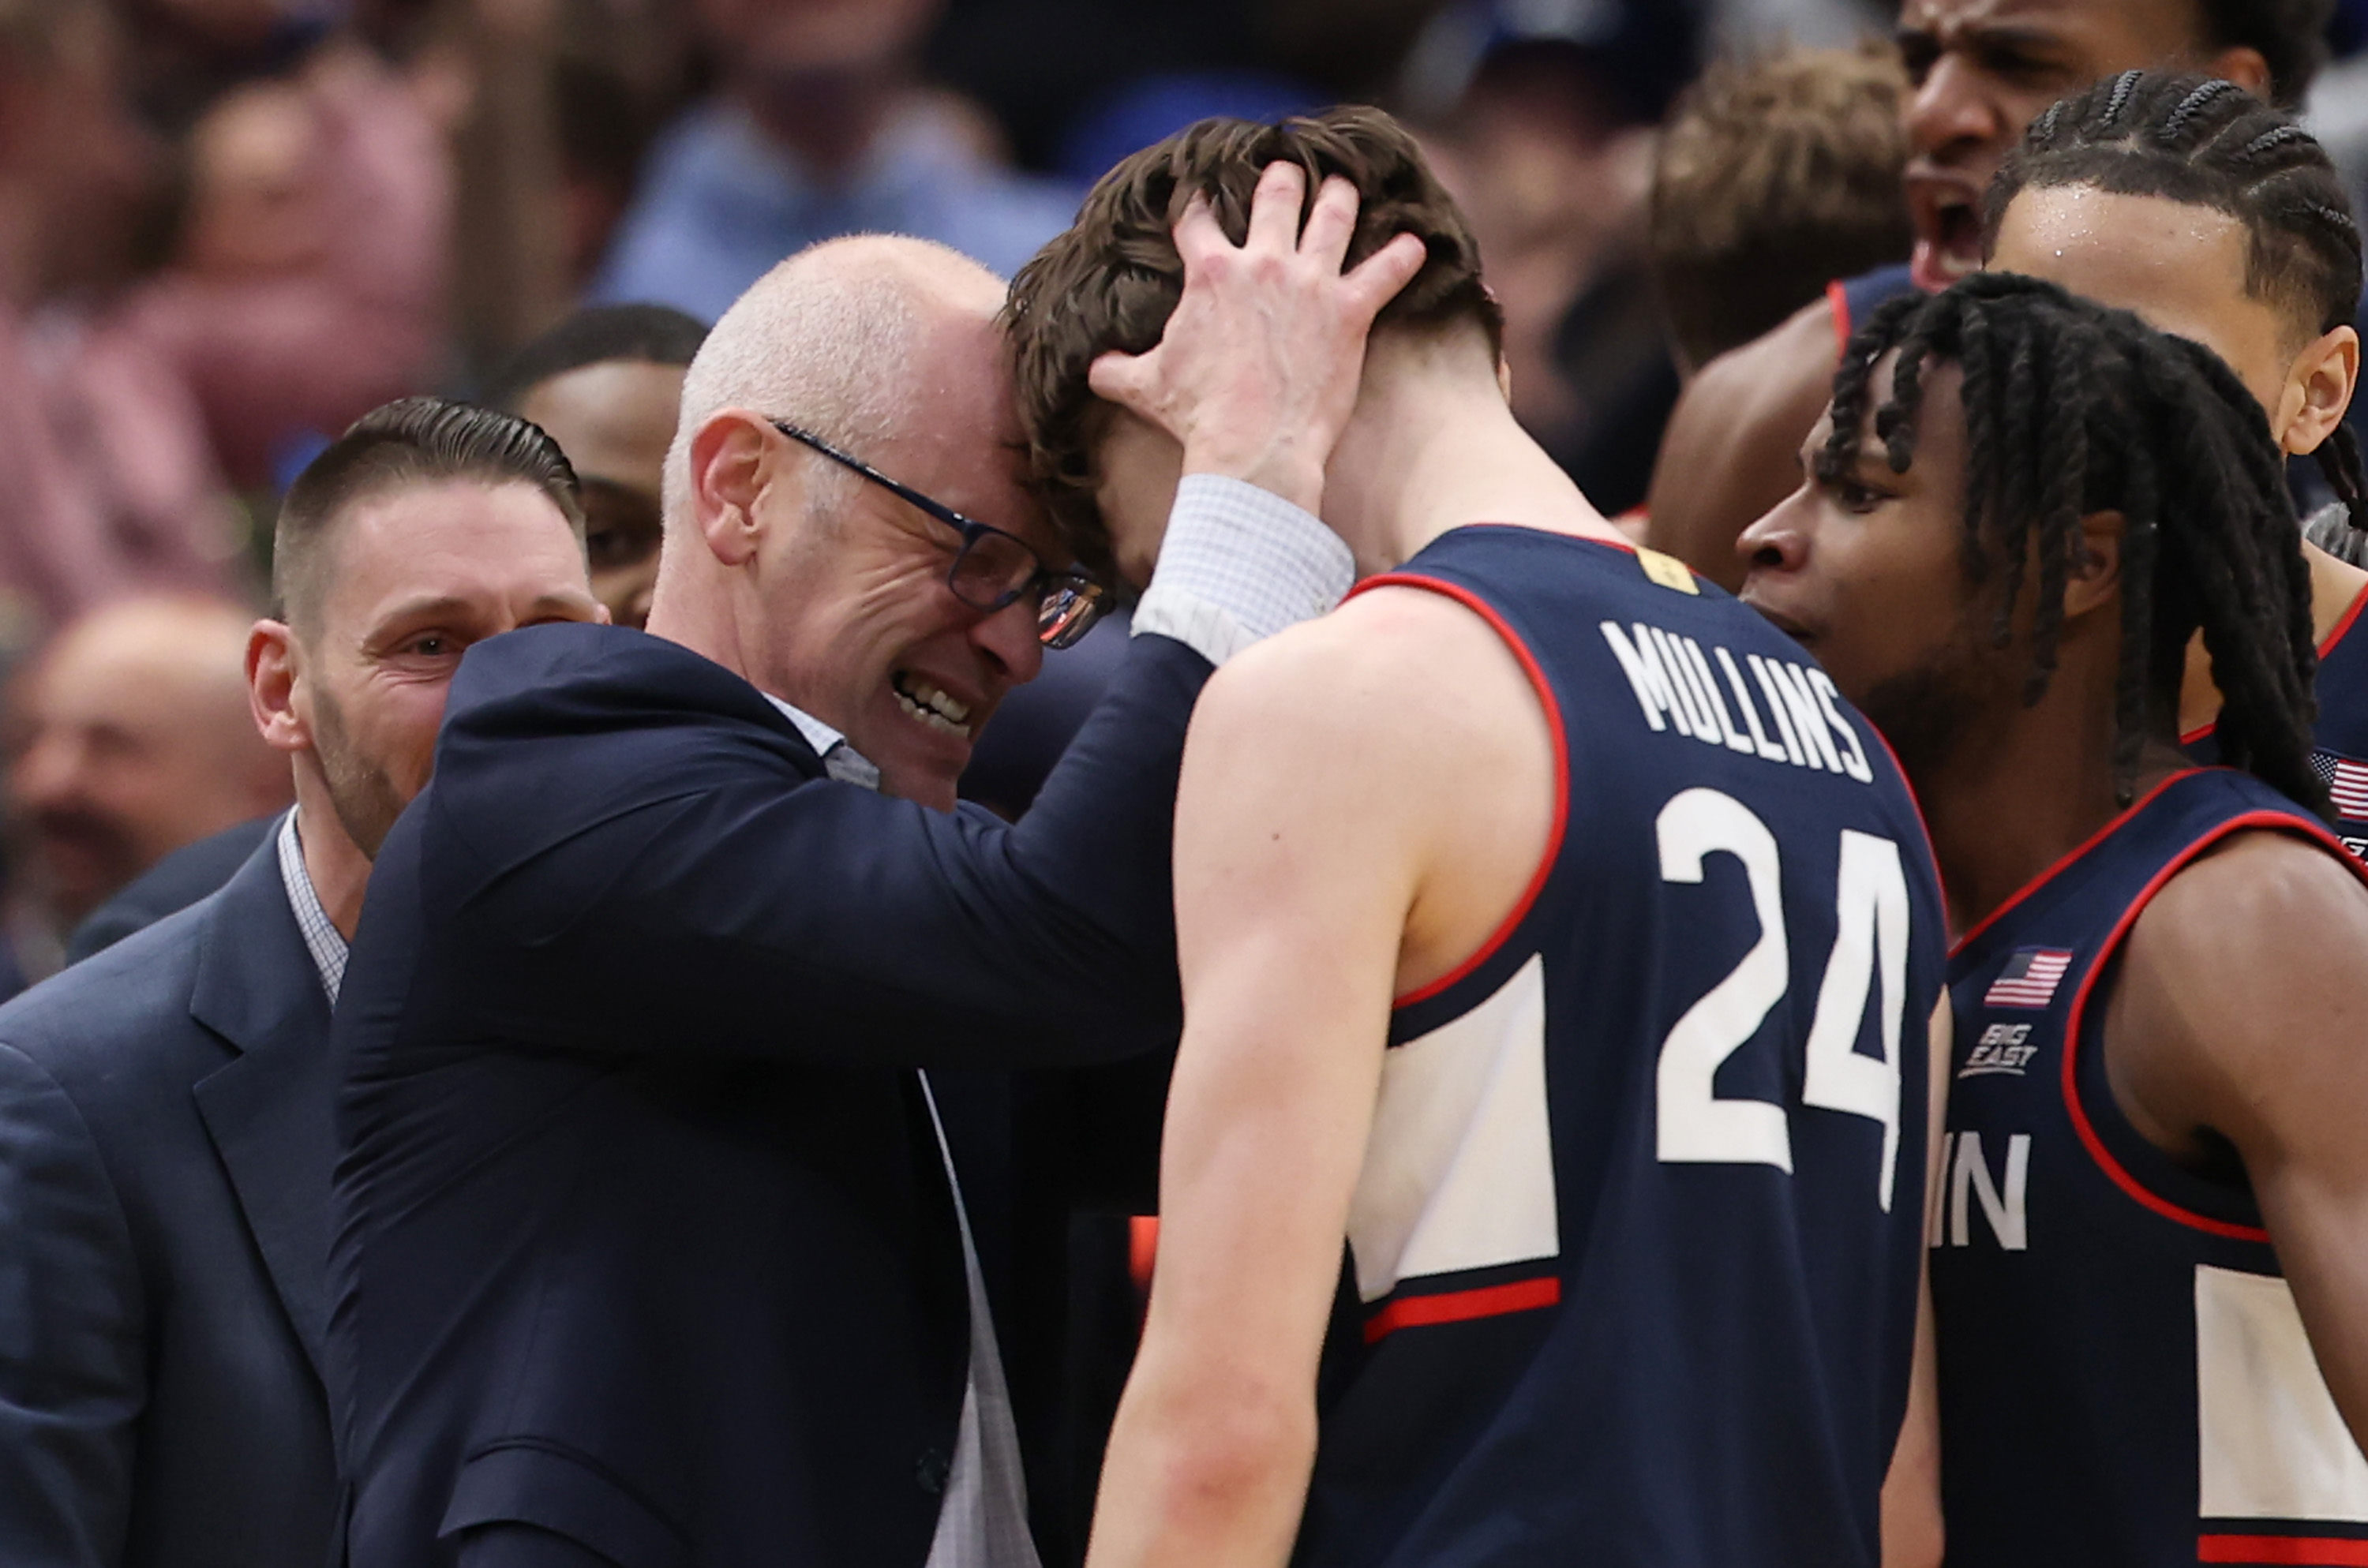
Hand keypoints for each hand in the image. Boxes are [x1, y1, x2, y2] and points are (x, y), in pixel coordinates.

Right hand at [1088, 163, 1428, 515]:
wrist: (1252, 449)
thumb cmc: (1197, 417)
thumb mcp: (1143, 387)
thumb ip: (1115, 369)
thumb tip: (1092, 368)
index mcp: (1210, 272)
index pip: (1199, 218)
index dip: (1200, 203)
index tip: (1204, 196)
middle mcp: (1262, 263)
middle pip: (1275, 197)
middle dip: (1281, 179)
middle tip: (1286, 171)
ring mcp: (1310, 284)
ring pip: (1334, 217)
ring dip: (1341, 198)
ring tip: (1346, 189)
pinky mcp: (1350, 312)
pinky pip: (1386, 272)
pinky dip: (1404, 257)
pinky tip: (1418, 244)